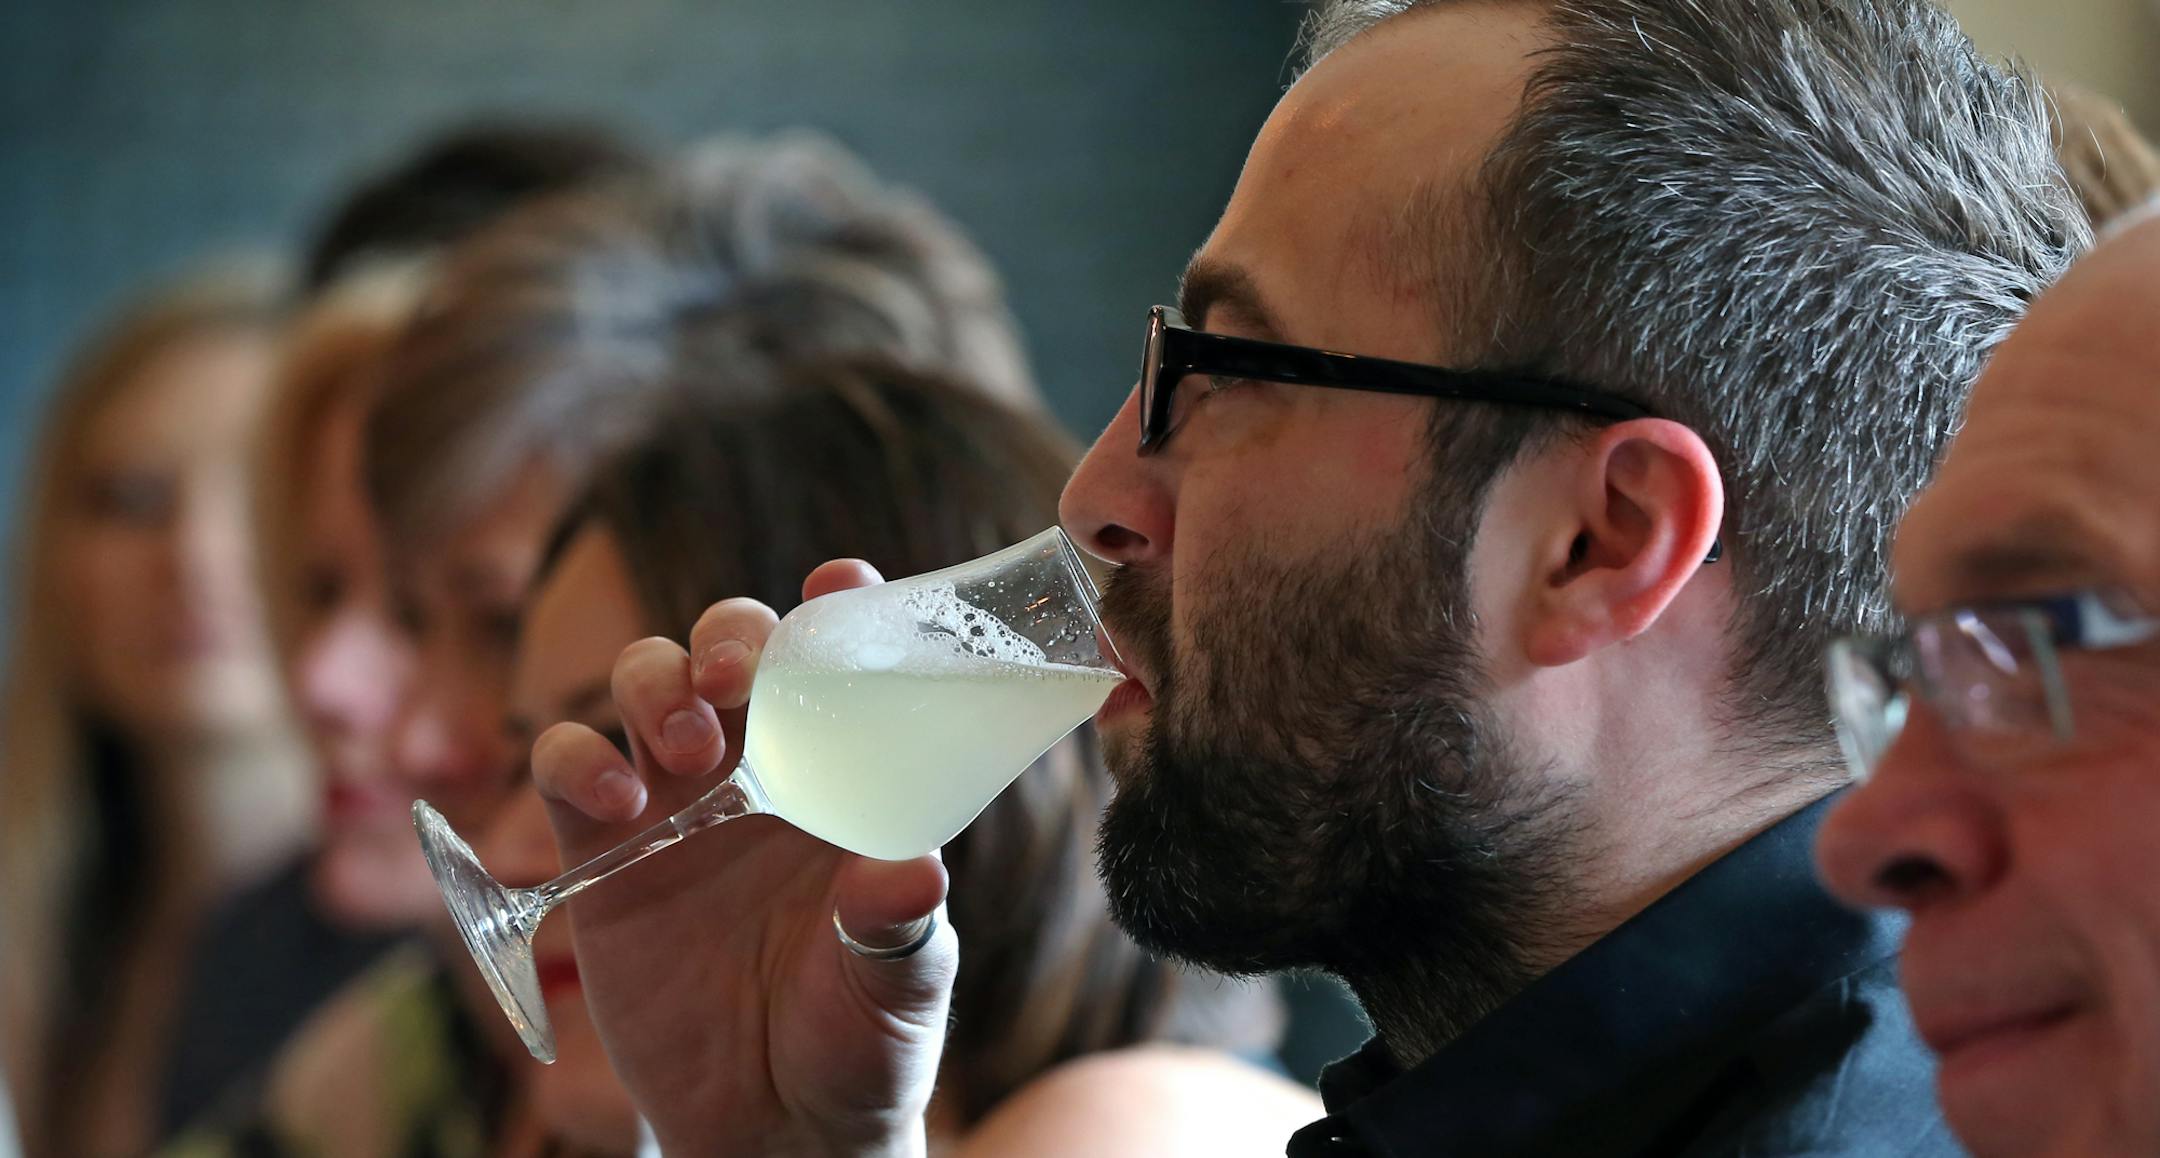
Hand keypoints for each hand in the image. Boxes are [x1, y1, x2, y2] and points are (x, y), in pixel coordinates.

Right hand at [533, 560, 955, 1156]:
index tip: (838, 584)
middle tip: (730, 684)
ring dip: (649, 683)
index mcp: (844, 776)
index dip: (838, 606)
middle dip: (725, 638)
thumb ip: (902, 929)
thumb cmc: (859, 1044)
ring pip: (642, 682)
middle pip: (729, 647)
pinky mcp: (601, 856)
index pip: (842, 661)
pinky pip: (565, 769)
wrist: (772, 1128)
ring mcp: (675, 804)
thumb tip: (911, 868)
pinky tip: (614, 802)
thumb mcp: (901, 990)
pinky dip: (575, 759)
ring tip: (673, 750)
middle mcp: (760, 770)